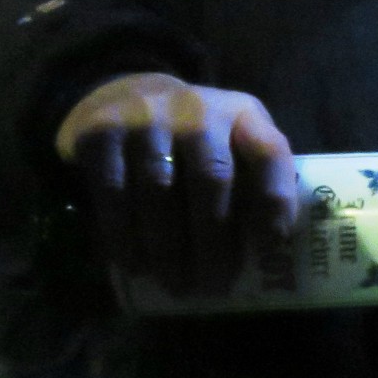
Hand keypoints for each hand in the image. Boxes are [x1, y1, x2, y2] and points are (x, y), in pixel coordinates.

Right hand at [54, 72, 296, 296]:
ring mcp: (147, 117)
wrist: (120, 92)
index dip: (276, 199)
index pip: (269, 152)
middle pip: (211, 178)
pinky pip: (114, 190)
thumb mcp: (232, 141)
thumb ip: (253, 178)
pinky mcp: (102, 132)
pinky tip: (132, 263)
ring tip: (175, 283)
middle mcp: (198, 109)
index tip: (273, 246)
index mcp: (242, 114)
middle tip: (213, 285)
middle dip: (213, 240)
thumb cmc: (192, 136)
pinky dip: (123, 233)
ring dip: (167, 245)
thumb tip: (269, 250)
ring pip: (159, 188)